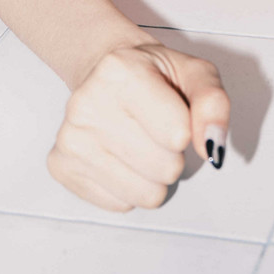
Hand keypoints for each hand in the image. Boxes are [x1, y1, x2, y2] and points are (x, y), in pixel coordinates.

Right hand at [47, 40, 229, 210]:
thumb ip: (213, 103)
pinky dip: (128, 187)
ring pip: (145, 194)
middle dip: (172, 155)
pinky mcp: (60, 165)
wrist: (106, 71)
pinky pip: (120, 204)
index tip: (173, 110)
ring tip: (141, 143)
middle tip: (156, 130)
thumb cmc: (153, 75)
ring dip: (153, 176)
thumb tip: (212, 148)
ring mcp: (70, 136)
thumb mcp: (194, 73)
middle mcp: (87, 102)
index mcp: (120, 69)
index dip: (186, 129)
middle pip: (165, 169)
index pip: (178, 134)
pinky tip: (119, 154)